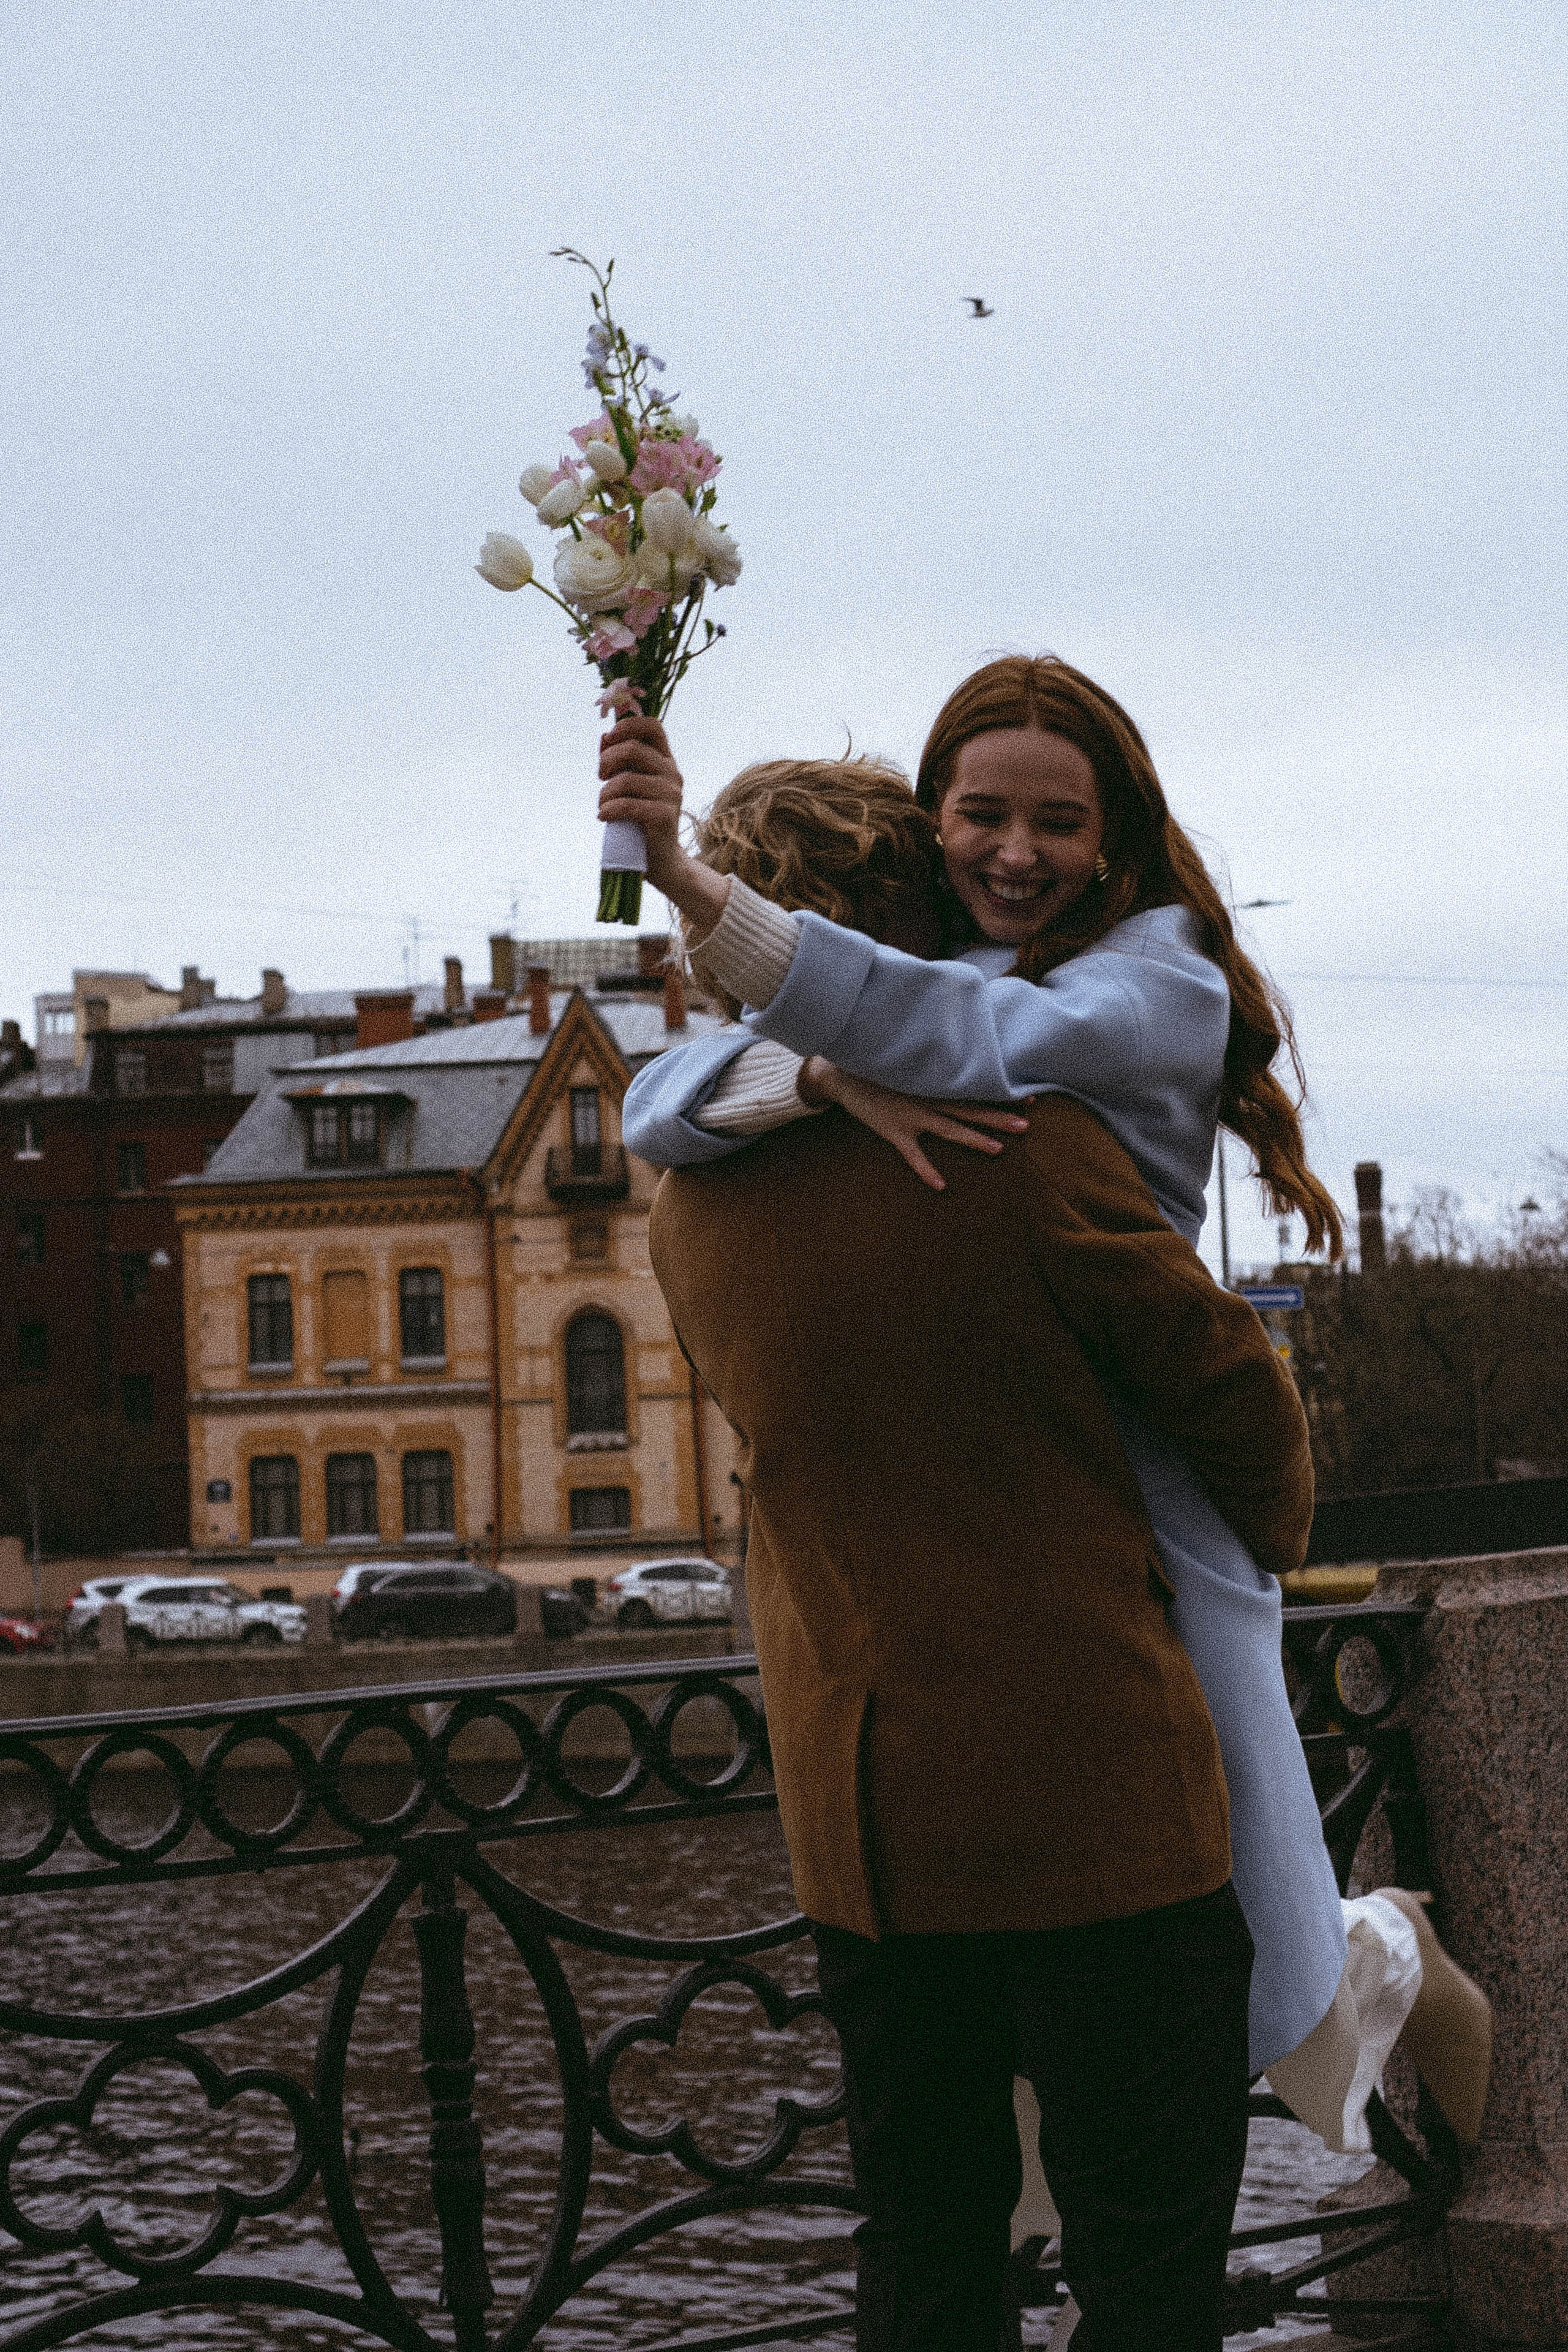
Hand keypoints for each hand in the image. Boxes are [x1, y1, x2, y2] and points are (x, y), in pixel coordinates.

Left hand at [597, 716, 729, 936]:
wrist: (660, 861)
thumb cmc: (639, 821)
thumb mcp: (628, 787)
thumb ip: (619, 761)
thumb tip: (604, 737)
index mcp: (665, 761)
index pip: (652, 726)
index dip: (628, 725)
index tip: (609, 739)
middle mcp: (672, 774)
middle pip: (633, 749)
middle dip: (607, 762)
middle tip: (600, 779)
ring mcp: (671, 795)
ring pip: (626, 780)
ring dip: (604, 794)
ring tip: (602, 807)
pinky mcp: (664, 816)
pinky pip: (628, 804)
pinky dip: (609, 810)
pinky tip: (604, 817)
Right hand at [801, 1059, 1029, 1190]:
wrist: (840, 1075)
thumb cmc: (877, 1068)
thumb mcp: (909, 1064)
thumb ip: (933, 1070)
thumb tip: (959, 1071)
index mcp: (933, 1082)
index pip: (974, 1088)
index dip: (1001, 1093)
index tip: (1029, 1097)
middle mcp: (927, 1098)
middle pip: (970, 1109)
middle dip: (999, 1118)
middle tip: (1027, 1125)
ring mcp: (911, 1115)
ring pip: (949, 1128)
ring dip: (974, 1139)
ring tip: (999, 1150)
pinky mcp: (893, 1130)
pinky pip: (913, 1154)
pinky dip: (926, 1169)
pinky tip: (940, 1186)